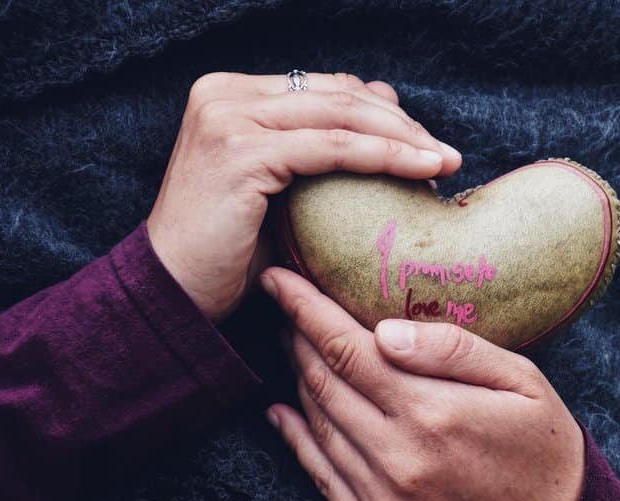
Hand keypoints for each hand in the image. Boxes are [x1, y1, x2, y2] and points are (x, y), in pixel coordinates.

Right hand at [147, 72, 460, 320]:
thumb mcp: (283, 192)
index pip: (326, 88)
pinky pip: (331, 149)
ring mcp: (229, 118)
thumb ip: (323, 151)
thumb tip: (388, 110)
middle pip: (338, 95)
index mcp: (232, 94)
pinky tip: (418, 172)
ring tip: (445, 163)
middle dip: (402, 123)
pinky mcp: (240, 151)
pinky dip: (382, 158)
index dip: (382, 111)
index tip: (426, 142)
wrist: (172, 293)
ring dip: (403, 138)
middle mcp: (225, 94)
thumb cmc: (231, 252)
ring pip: (342, 116)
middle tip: (447, 154)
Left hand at [261, 267, 585, 500]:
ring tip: (293, 350)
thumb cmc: (544, 447)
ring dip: (299, 383)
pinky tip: (284, 414)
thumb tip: (382, 332)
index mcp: (434, 412)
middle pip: (325, 385)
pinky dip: (298, 443)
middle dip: (297, 340)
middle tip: (285, 310)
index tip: (277, 280)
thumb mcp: (523, 381)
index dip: (305, 310)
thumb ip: (453, 351)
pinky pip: (323, 481)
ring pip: (320, 428)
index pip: (347, 349)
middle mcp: (400, 459)